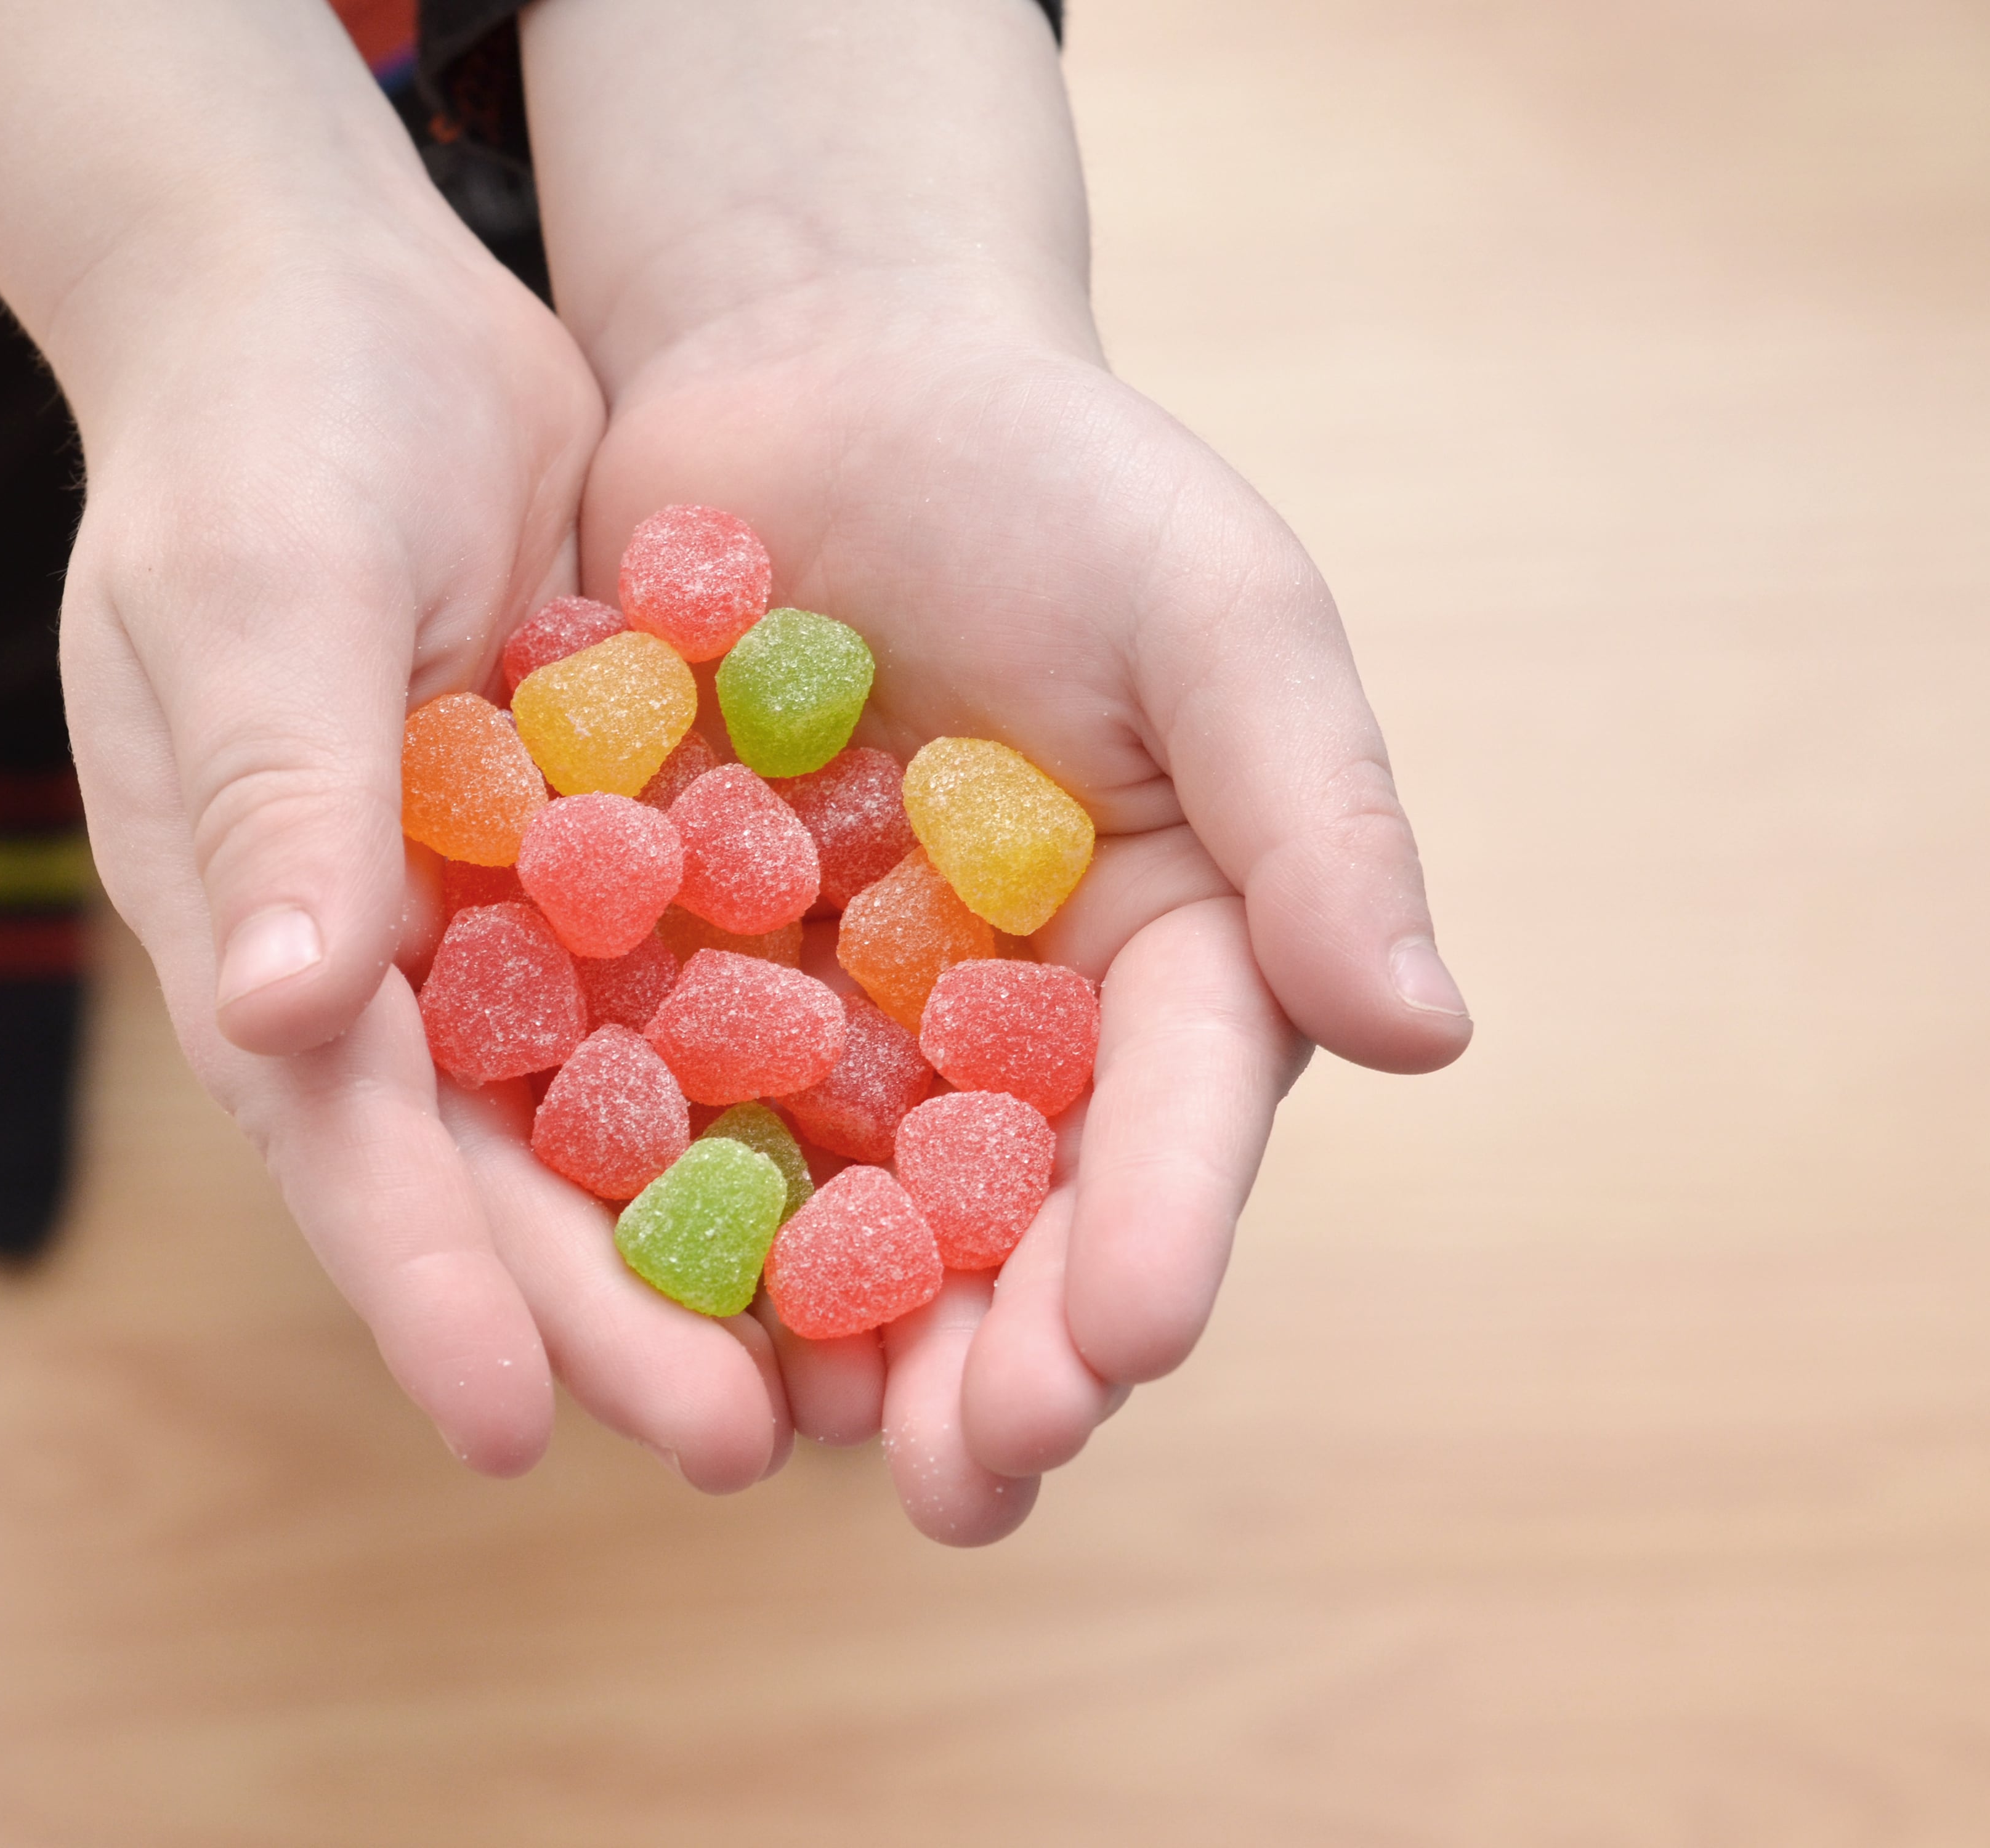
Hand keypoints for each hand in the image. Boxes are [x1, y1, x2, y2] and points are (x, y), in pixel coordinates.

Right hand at [0, 0, 795, 1486]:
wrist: (344, 306)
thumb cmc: (263, 438)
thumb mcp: (259, 596)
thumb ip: (275, 798)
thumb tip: (279, 1018)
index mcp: (258, 927)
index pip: (337, 1136)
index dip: (423, 1287)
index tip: (516, 1431)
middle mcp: (377, 954)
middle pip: (493, 1166)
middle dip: (605, 1310)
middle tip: (744, 1445)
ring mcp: (495, 906)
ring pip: (607, 1109)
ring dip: (712, 1235)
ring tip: (842, 1367)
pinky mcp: (607, 842)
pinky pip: (693, 980)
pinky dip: (773, 1076)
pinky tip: (895, 1156)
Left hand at [524, 0, 1472, 1540]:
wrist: (818, 377)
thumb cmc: (1053, 477)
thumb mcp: (1214, 614)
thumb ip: (1315, 814)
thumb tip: (1428, 1035)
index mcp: (1164, 956)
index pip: (1176, 1121)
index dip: (1158, 1238)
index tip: (1129, 1347)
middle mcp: (1003, 1022)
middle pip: (1010, 1216)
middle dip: (996, 1348)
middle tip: (965, 1476)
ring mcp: (835, 1013)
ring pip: (839, 1205)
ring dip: (823, 1336)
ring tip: (795, 1452)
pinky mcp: (676, 972)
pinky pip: (663, 1106)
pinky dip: (649, 1202)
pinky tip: (623, 1303)